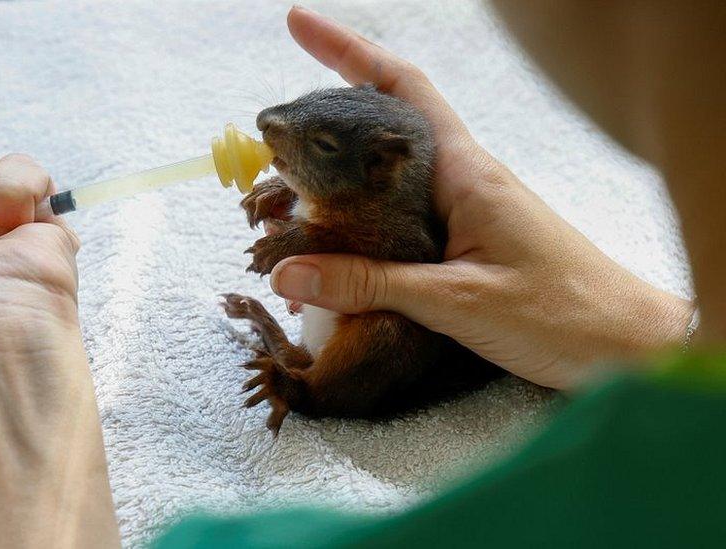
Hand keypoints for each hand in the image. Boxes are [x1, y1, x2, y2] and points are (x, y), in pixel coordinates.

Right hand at [269, 7, 693, 388]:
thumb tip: (287, 271)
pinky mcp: (465, 242)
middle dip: (325, 123)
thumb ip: (369, 284)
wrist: (625, 344)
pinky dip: (361, 224)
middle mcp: (462, 178)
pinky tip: (335, 249)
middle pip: (383, 128)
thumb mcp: (457, 302)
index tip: (299, 24)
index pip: (400, 88)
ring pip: (387, 177)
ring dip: (337, 181)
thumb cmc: (561, 315)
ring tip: (286, 201)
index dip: (346, 51)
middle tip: (270, 144)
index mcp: (464, 171)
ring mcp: (464, 209)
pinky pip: (400, 218)